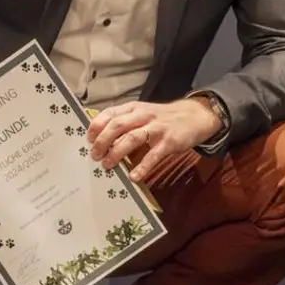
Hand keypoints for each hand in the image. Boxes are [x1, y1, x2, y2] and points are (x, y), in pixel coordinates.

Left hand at [88, 98, 221, 182]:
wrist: (195, 116)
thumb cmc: (164, 118)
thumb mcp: (144, 113)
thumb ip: (126, 121)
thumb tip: (102, 138)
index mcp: (135, 108)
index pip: (110, 113)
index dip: (97, 126)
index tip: (88, 139)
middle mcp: (144, 115)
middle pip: (117, 125)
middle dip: (102, 141)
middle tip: (94, 155)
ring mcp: (157, 128)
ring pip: (132, 138)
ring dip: (116, 152)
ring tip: (107, 165)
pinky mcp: (169, 142)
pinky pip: (153, 155)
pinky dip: (142, 167)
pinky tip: (134, 176)